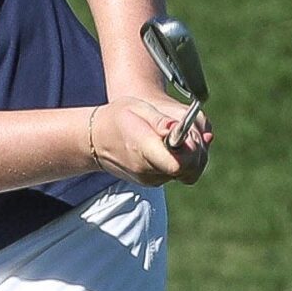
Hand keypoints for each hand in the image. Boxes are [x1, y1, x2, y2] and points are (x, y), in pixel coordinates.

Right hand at [91, 94, 213, 185]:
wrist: (95, 140)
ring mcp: (150, 179)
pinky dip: (181, 161)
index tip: (188, 134)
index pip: (178, 163)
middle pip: (188, 169)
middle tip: (185, 133)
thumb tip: (178, 129)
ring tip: (175, 138)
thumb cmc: (117, 118)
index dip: (191, 150)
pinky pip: (178, 174)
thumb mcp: (137, 108)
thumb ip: (160, 121)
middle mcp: (147, 169)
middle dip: (195, 150)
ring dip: (190, 156)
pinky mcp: (153, 182)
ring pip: (187, 172)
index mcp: (142, 148)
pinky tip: (169, 147)